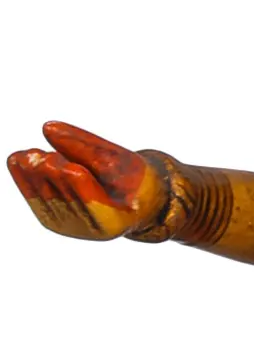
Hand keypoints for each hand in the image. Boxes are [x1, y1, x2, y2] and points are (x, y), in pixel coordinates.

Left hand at [7, 121, 167, 241]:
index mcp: (112, 220)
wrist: (132, 202)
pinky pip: (32, 197)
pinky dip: (23, 175)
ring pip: (43, 195)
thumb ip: (85, 145)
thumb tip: (47, 127)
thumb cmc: (130, 178)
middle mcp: (88, 229)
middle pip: (63, 195)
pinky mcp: (52, 220)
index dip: (71, 178)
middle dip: (49, 169)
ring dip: (34, 169)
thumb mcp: (120, 158)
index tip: (55, 157)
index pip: (88, 200)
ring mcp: (68, 227)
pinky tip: (18, 159)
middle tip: (39, 153)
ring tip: (33, 154)